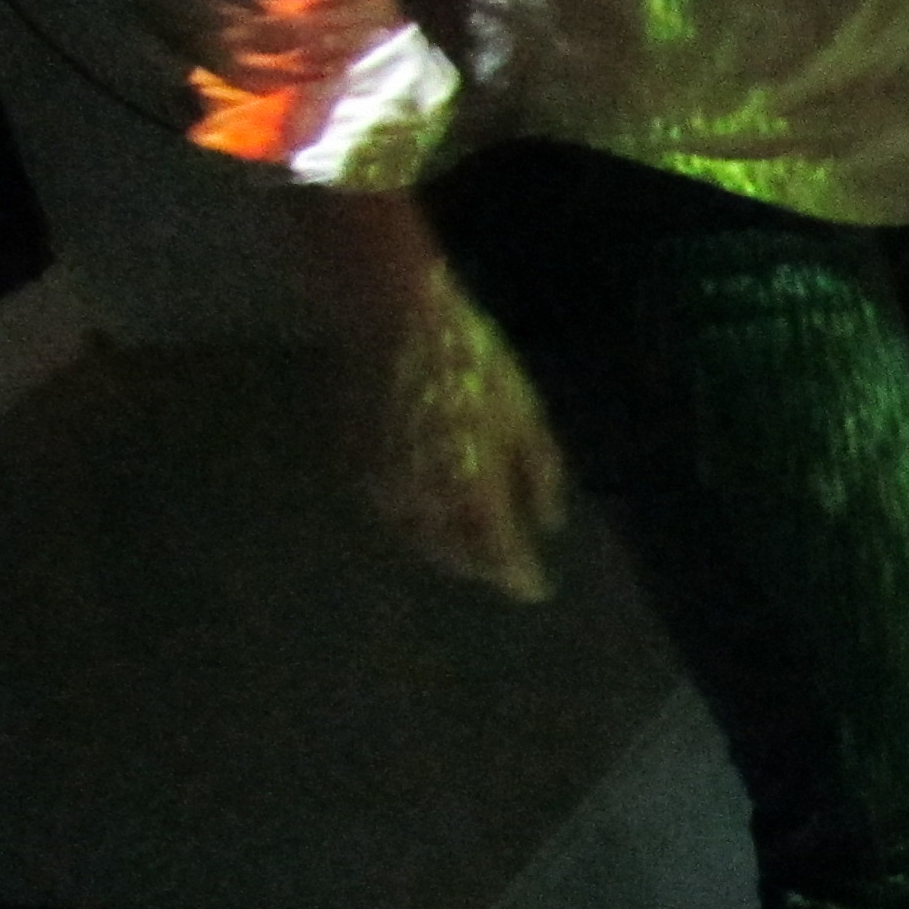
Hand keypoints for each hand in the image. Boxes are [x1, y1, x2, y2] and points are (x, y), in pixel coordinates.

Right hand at [360, 252, 566, 605]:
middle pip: (455, 555)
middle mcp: (424, 500)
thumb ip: (539, 475)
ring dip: (446, 548)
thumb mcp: (525, 416)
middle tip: (503, 568)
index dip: (520, 578)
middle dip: (481, 565)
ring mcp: (384, 484)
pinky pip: (393, 509)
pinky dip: (417, 519)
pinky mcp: (357, 463)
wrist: (394, 318)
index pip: (499, 556)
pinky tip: (433, 511)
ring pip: (419, 537)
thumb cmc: (474, 363)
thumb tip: (550, 524)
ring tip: (470, 546)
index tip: (535, 589)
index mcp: (472, 491)